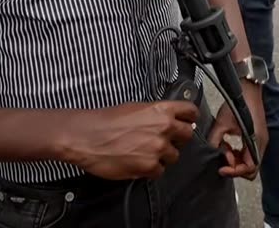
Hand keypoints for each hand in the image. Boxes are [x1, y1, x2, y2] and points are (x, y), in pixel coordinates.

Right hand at [55, 101, 197, 179]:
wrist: (87, 136)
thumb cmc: (106, 121)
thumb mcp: (136, 107)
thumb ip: (156, 114)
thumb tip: (169, 119)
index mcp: (161, 110)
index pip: (191, 111)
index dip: (189, 118)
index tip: (187, 122)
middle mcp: (164, 128)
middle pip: (187, 136)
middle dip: (177, 139)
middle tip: (164, 140)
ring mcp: (158, 148)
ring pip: (174, 156)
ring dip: (162, 156)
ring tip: (144, 152)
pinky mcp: (150, 166)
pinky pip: (159, 171)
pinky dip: (150, 169)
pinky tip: (137, 162)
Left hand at [208, 83, 266, 178]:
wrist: (248, 88)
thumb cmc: (239, 102)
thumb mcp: (222, 122)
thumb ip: (215, 139)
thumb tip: (211, 152)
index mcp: (255, 140)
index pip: (249, 168)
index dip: (234, 171)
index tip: (222, 168)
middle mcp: (261, 143)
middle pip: (251, 169)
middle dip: (235, 167)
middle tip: (223, 157)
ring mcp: (260, 141)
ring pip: (250, 162)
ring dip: (236, 160)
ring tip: (225, 150)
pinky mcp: (257, 137)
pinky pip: (249, 153)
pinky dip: (239, 154)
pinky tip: (229, 145)